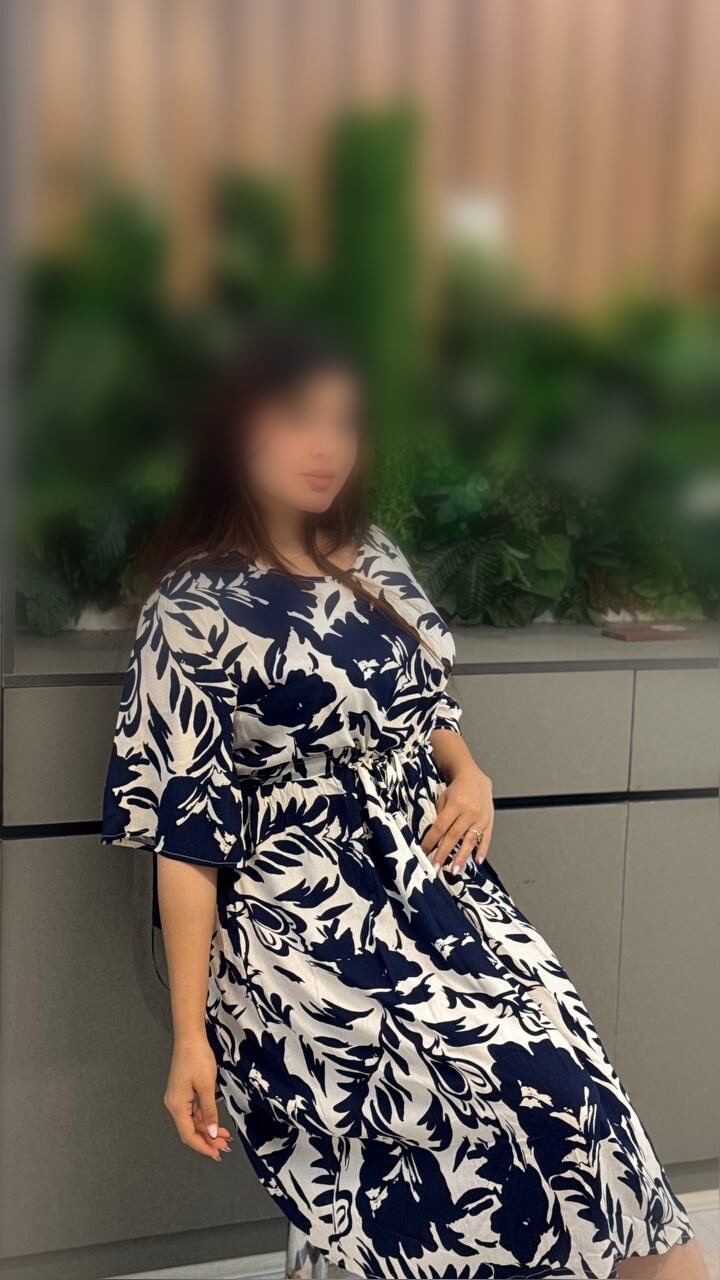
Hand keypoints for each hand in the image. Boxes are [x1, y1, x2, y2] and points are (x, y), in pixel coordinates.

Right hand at [164, 1036, 232, 1160]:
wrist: (190, 1037)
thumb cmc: (197, 1058)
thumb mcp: (206, 1086)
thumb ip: (209, 1112)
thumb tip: (213, 1133)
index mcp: (176, 1105)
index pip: (188, 1134)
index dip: (203, 1146)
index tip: (216, 1154)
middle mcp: (174, 1104)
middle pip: (190, 1129)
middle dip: (207, 1140)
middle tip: (225, 1147)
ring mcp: (178, 1098)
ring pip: (192, 1121)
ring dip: (208, 1129)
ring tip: (225, 1138)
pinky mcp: (183, 1092)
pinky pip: (193, 1111)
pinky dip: (205, 1118)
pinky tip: (216, 1123)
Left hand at [421, 763, 493, 874]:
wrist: (475, 778)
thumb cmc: (456, 790)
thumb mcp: (443, 798)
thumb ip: (440, 817)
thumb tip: (433, 839)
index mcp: (455, 804)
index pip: (440, 827)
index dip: (431, 841)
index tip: (424, 853)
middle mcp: (469, 812)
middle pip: (454, 836)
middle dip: (443, 853)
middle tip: (436, 868)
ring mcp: (481, 818)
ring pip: (470, 840)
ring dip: (461, 857)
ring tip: (454, 870)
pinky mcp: (490, 822)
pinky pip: (486, 839)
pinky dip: (482, 851)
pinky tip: (477, 861)